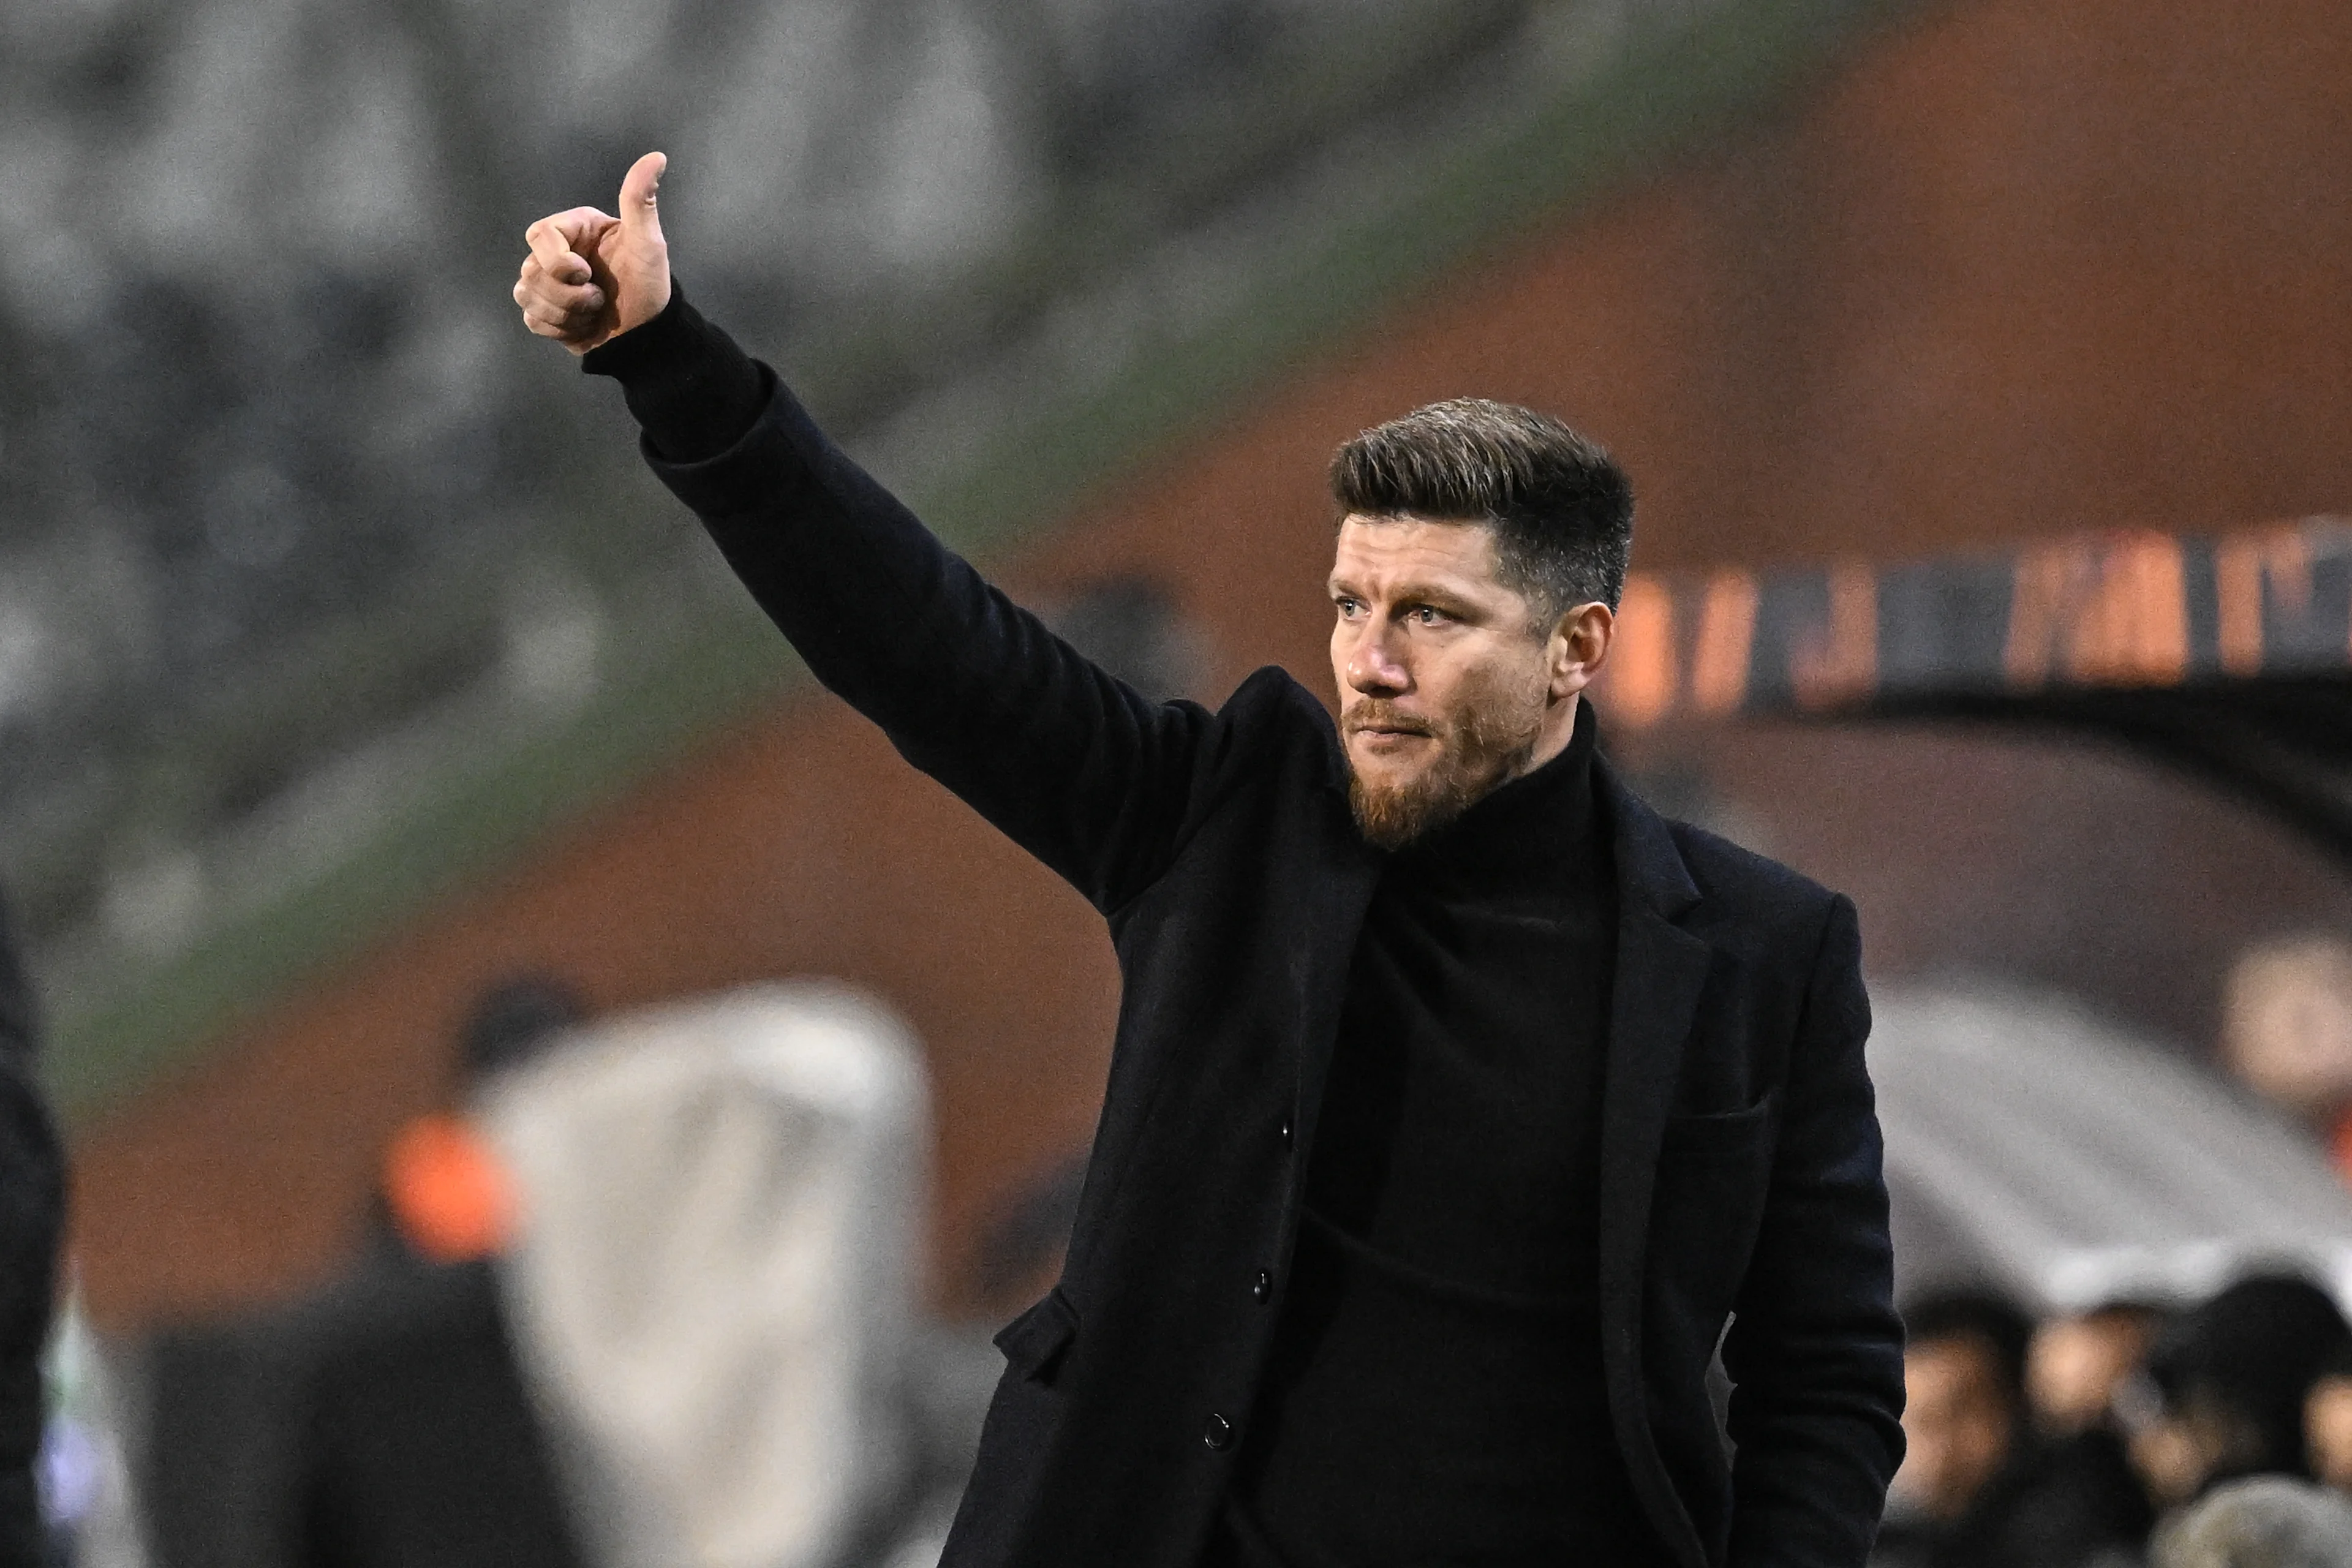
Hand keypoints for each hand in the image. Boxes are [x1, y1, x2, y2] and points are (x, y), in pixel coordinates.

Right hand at [514, 150, 671, 353]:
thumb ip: (640, 200)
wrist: (647, 335)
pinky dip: (559, 328)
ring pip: (526, 295)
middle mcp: (557, 252)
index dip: (557, 260)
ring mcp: (548, 283)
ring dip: (565, 312)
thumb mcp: (648, 243)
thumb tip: (657, 157)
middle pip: (530, 269)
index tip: (586, 274)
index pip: (539, 235)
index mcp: (576, 229)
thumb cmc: (649, 285)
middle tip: (599, 298)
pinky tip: (583, 326)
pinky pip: (532, 319)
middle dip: (566, 293)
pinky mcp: (546, 311)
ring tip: (594, 312)